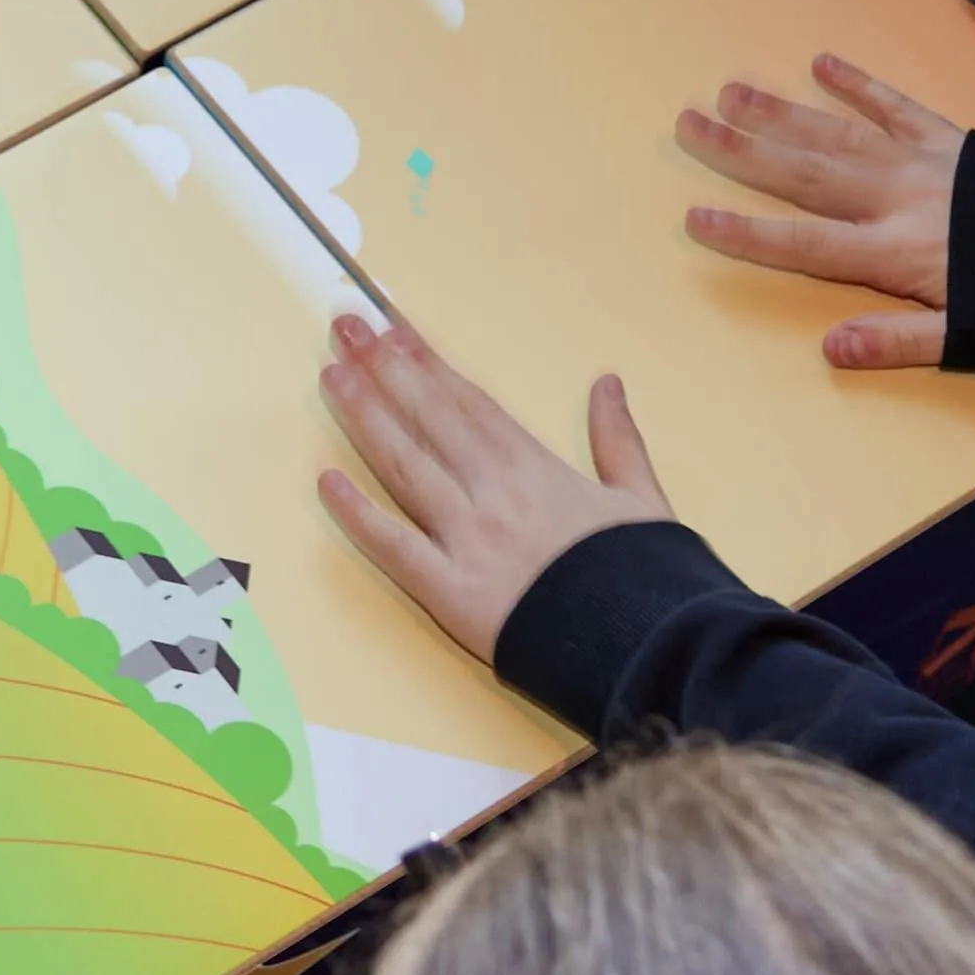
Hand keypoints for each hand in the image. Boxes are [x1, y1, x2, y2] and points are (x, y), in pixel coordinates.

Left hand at [315, 314, 679, 662]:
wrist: (647, 646)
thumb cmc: (648, 579)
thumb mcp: (642, 499)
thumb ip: (619, 439)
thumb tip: (607, 382)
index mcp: (537, 468)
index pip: (469, 402)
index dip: (426, 363)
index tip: (393, 328)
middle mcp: (494, 493)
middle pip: (429, 419)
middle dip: (384, 369)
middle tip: (344, 328)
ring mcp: (468, 540)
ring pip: (405, 466)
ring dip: (365, 417)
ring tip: (332, 375)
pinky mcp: (451, 592)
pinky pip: (395, 547)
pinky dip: (358, 515)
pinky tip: (327, 483)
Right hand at [679, 53, 968, 367]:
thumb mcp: (970, 338)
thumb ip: (899, 343)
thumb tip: (829, 347)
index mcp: (895, 254)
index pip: (804, 243)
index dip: (746, 233)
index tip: (694, 215)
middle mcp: (896, 200)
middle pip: (804, 173)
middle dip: (742, 150)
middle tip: (688, 122)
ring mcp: (922, 163)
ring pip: (837, 134)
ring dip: (782, 112)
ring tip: (731, 90)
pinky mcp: (951, 140)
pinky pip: (896, 106)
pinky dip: (859, 85)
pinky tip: (823, 62)